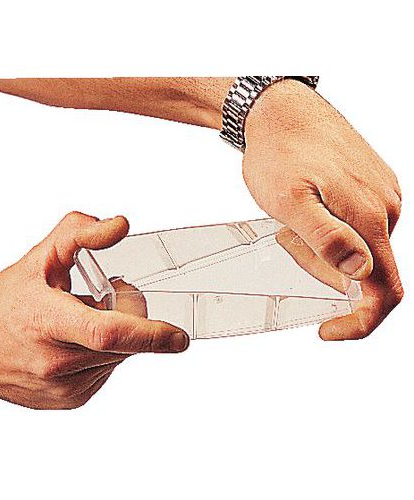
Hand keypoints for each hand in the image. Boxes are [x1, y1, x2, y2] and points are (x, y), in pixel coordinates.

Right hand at [0, 212, 188, 408]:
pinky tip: (78, 342)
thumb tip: (121, 226)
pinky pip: (108, 371)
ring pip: (120, 358)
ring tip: (82, 319)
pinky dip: (106, 353)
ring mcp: (62, 388)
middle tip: (107, 296)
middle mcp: (54, 363)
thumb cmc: (4, 302)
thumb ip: (81, 234)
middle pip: (122, 343)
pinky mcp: (69, 401)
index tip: (180, 338)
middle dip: (131, 316)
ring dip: (118, 336)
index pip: (106, 333)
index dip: (149, 335)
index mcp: (46, 322)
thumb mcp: (40, 257)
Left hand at [243, 79, 402, 339]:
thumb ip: (325, 238)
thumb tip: (360, 274)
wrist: (281, 110)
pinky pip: (359, 226)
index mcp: (370, 219)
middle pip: (368, 272)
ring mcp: (382, 194)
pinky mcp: (371, 185)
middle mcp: (387, 208)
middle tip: (289, 244)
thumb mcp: (289, 202)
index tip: (327, 330)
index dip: (360, 322)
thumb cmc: (279, 154)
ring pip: (361, 249)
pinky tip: (307, 212)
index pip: (385, 291)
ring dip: (327, 253)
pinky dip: (332, 233)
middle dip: (329, 276)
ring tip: (293, 224)